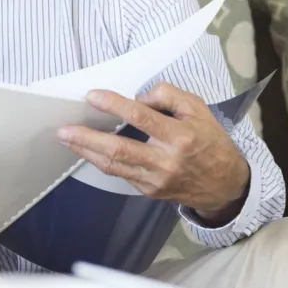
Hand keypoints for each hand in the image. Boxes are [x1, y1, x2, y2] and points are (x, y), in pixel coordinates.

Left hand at [57, 82, 249, 222]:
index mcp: (180, 136)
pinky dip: (101, 161)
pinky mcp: (149, 191)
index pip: (141, 118)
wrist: (224, 184)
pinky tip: (87, 150)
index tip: (92, 96)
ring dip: (86, 152)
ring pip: (114, 166)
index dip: (114, 106)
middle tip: (63, 129)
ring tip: (66, 139)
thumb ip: (168, 96)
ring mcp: (155, 179)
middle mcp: (166, 161)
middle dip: (87, 138)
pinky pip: (120, 174)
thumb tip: (138, 97)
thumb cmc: (210, 140)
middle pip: (119, 149)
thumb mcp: (197, 108)